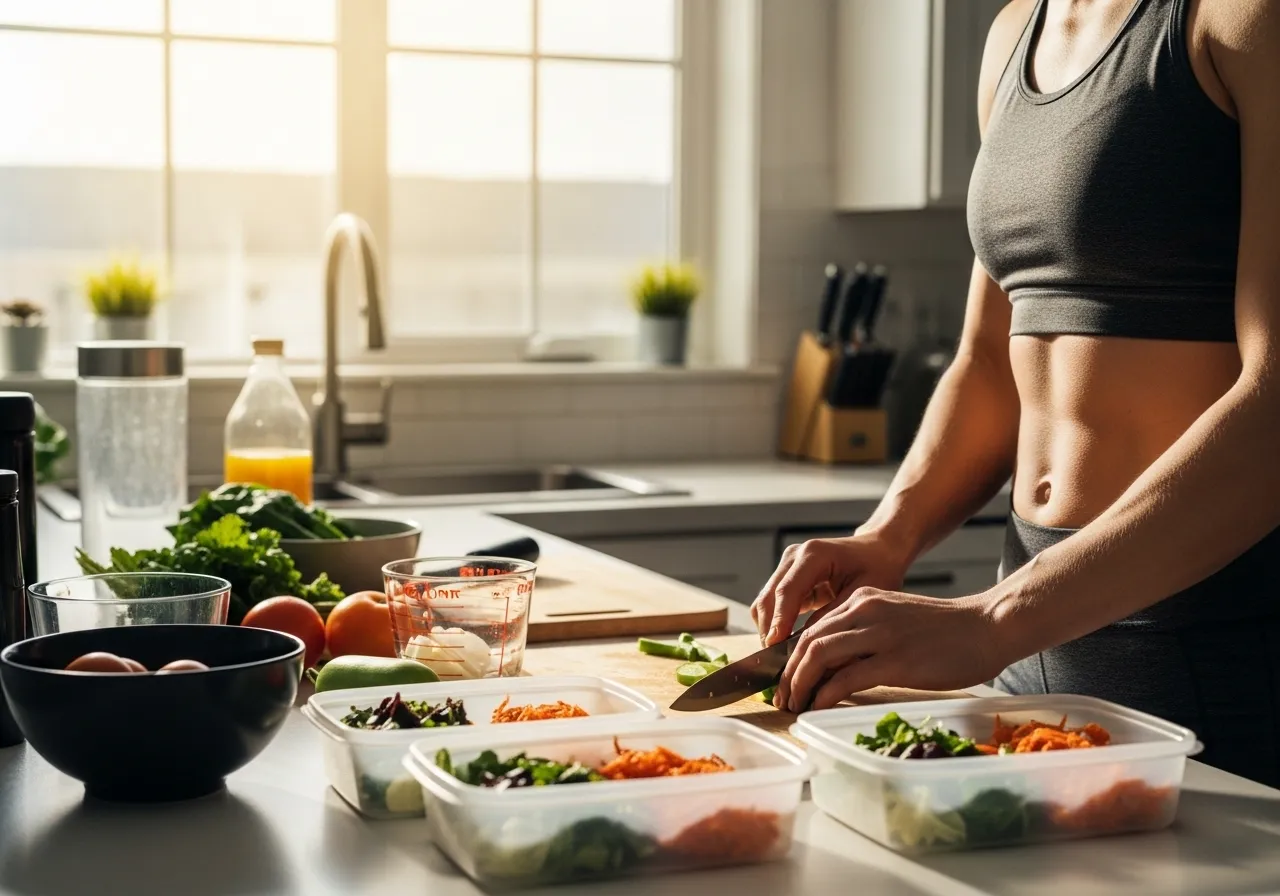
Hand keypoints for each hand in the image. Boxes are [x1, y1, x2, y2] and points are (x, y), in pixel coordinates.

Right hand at [750, 532, 910, 645]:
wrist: (878, 551)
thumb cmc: (877, 568)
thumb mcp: (862, 594)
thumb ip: (833, 616)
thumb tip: (807, 645)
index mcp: (814, 554)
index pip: (787, 591)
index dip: (780, 620)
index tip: (775, 647)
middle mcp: (795, 556)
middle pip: (769, 597)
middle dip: (770, 630)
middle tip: (778, 662)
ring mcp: (787, 565)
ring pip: (764, 602)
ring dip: (769, 630)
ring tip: (782, 658)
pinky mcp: (786, 577)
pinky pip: (771, 604)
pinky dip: (775, 625)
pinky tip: (787, 645)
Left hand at [773, 587, 1007, 713]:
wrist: (987, 626)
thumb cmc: (946, 631)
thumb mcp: (895, 620)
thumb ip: (864, 634)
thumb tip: (833, 667)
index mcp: (863, 600)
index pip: (813, 628)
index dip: (792, 657)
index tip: (785, 681)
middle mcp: (865, 611)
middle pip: (808, 642)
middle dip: (788, 674)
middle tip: (782, 699)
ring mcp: (879, 634)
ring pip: (819, 656)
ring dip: (800, 684)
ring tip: (795, 705)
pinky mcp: (896, 660)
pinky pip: (846, 678)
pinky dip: (825, 694)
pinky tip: (819, 707)